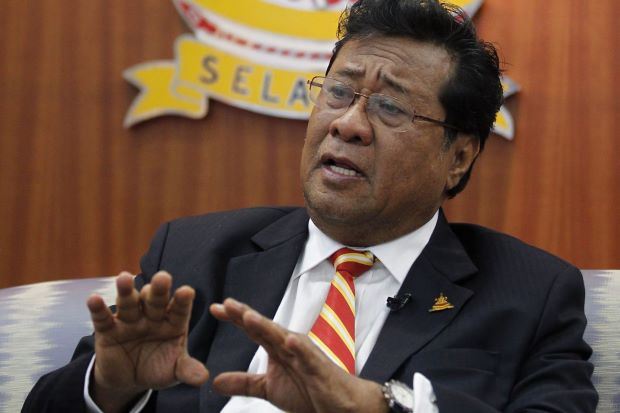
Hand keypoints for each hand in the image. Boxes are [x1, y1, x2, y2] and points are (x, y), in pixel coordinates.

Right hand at [87, 271, 208, 411]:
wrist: (129, 379)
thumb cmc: (158, 367)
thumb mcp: (174, 371)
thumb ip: (187, 370)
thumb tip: (202, 378)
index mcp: (172, 322)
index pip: (179, 310)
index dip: (182, 300)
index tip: (187, 291)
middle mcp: (152, 317)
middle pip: (155, 301)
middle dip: (158, 290)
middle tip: (163, 277)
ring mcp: (130, 321)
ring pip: (129, 303)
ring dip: (126, 291)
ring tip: (124, 278)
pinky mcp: (108, 330)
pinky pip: (103, 318)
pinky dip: (98, 309)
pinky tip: (93, 299)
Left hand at [210, 298, 388, 412]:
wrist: (341, 406)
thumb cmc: (309, 393)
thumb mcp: (270, 389)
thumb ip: (245, 383)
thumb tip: (216, 381)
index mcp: (277, 349)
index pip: (253, 329)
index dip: (235, 319)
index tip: (215, 308)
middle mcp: (290, 345)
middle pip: (264, 327)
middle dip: (245, 315)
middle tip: (226, 304)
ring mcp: (305, 354)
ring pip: (282, 337)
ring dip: (266, 326)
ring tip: (248, 316)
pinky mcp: (319, 367)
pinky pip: (308, 356)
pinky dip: (299, 347)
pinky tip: (288, 339)